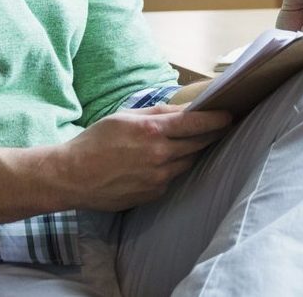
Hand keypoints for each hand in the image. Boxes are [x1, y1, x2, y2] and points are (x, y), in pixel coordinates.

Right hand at [50, 105, 230, 210]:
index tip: (230, 115)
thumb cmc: (94, 142)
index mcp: (152, 130)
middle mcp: (159, 155)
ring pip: (187, 162)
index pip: (196, 124)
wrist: (72, 177)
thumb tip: (183, 110)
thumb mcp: (124, 117)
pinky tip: (163, 162)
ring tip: (193, 142)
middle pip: (198, 143)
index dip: (217, 119)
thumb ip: (156, 113)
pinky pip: (172, 177)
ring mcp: (158, 177)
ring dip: (192, 151)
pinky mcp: (153, 193)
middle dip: (211, 134)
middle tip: (221, 127)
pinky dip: (172, 168)